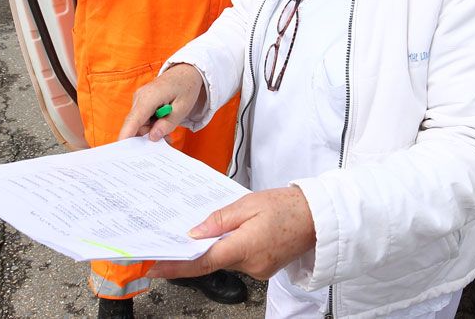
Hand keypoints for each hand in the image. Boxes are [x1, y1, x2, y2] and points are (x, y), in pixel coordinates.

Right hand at [117, 64, 205, 141]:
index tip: (121, 149)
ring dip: (151, 130)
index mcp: (150, 97)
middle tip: (165, 142)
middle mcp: (140, 97)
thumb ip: (168, 123)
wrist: (185, 72)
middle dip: (147, 136)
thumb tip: (152, 137)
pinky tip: (163, 125)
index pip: (134, 119)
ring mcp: (139, 99)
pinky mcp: (141, 102)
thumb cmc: (186, 87)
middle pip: (136, 124)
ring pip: (139, 123)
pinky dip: (152, 124)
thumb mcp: (183, 108)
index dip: (126, 135)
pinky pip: (142, 118)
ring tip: (168, 132)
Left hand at [148, 187, 315, 280]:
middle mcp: (251, 264)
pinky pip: (240, 259)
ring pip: (227, 259)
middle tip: (189, 232)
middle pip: (213, 259)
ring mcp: (259, 269)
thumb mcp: (249, 204)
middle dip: (201, 246)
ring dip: (221, 244)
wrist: (318, 216)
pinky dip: (234, 247)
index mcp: (244, 246)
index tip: (156, 267)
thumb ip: (219, 219)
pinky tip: (241, 231)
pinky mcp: (265, 269)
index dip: (176, 266)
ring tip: (229, 223)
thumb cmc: (288, 206)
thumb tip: (195, 233)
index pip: (202, 261)